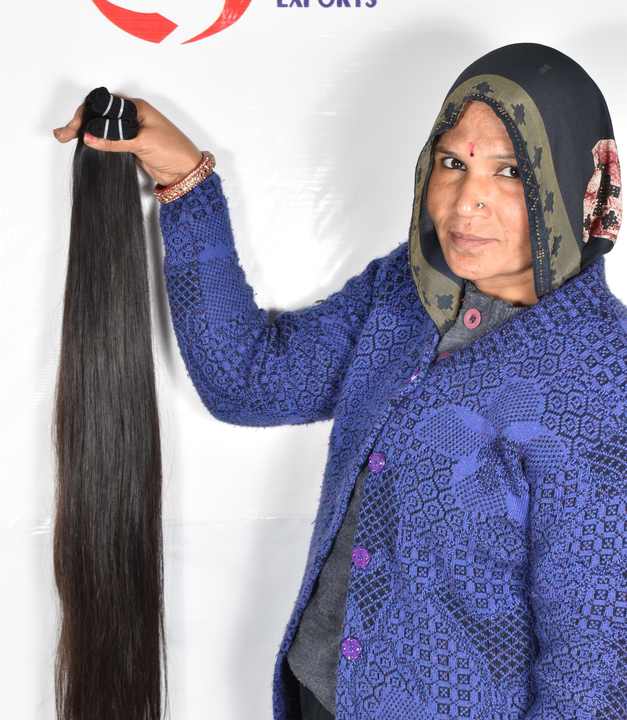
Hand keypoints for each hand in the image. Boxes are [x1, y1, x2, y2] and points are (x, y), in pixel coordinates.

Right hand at [52, 94, 203, 186]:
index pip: (104, 105)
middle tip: (64, 134)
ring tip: (66, 138)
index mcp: (136, 107)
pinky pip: (109, 141)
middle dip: (81, 123)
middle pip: (100, 115)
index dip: (86, 114)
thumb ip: (115, 140)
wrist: (187, 172)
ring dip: (86, 133)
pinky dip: (96, 143)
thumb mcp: (142, 143)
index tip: (74, 127)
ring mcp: (131, 131)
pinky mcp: (131, 146)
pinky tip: (84, 145)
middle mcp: (132, 116)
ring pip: (103, 128)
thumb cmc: (174, 151)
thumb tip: (89, 137)